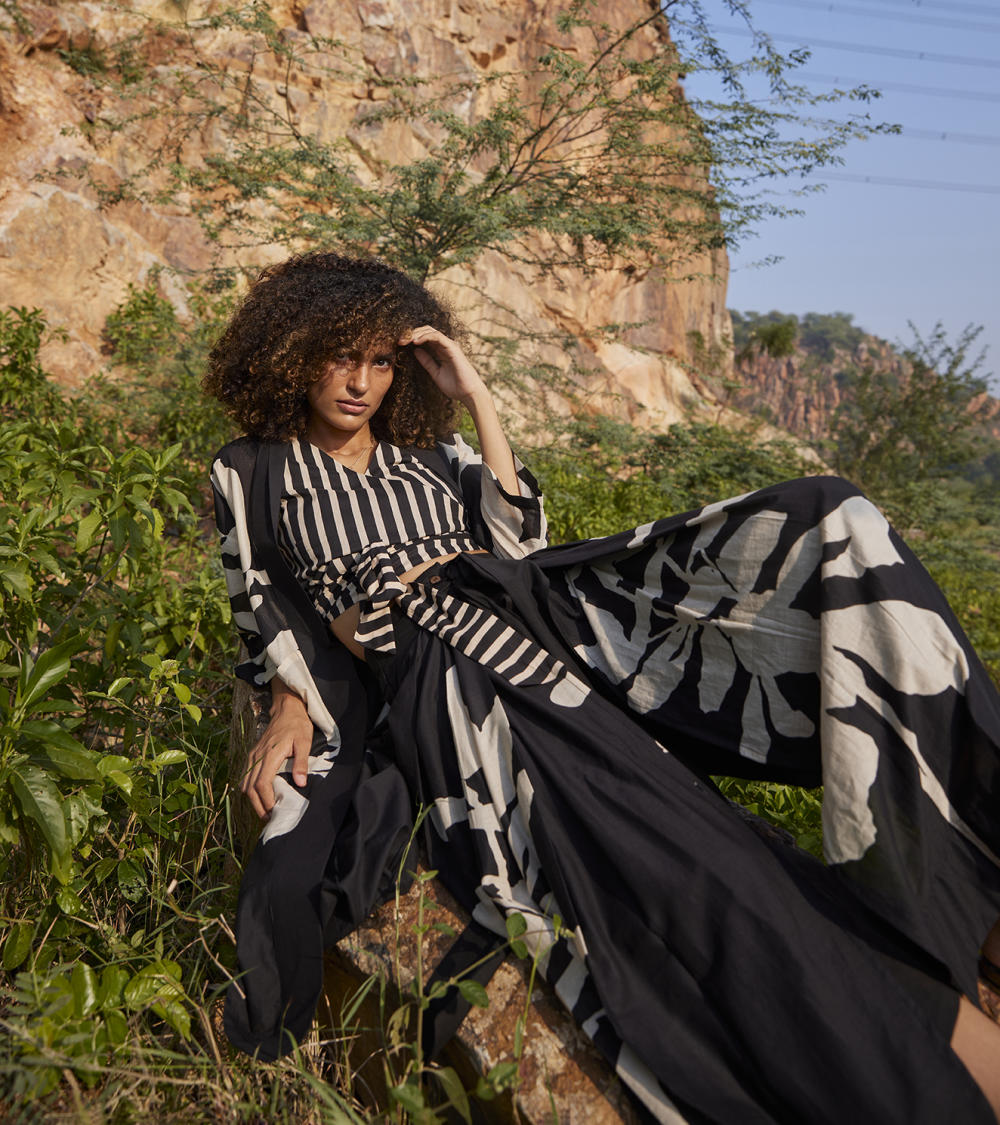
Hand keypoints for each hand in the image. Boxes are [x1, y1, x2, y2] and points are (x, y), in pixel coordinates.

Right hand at [241, 690, 313, 818]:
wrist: (286, 709)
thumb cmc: (297, 725)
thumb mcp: (304, 741)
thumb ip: (301, 762)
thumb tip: (300, 783)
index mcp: (269, 754)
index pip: (262, 784)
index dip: (266, 801)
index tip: (274, 812)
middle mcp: (257, 756)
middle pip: (249, 788)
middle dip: (257, 806)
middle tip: (268, 818)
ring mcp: (252, 756)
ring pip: (245, 784)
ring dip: (252, 800)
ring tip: (264, 811)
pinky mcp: (252, 755)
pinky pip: (245, 776)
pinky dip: (249, 790)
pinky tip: (259, 797)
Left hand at [400, 326, 488, 405]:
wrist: (469, 393)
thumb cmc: (455, 386)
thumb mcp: (435, 373)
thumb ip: (427, 362)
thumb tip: (415, 351)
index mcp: (441, 351)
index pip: (425, 338)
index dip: (411, 338)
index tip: (399, 344)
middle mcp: (445, 346)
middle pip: (426, 331)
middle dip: (411, 334)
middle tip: (399, 340)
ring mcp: (449, 345)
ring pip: (430, 331)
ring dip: (416, 333)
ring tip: (405, 340)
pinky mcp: (452, 348)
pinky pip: (437, 337)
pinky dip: (425, 336)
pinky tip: (415, 341)